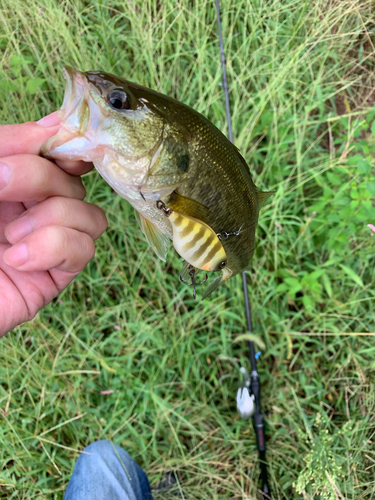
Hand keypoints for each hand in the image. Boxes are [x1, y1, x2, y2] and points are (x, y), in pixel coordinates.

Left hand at [0, 113, 107, 335]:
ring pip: (90, 216)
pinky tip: (17, 260)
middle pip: (74, 182)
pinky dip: (55, 247)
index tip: (55, 145)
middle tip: (0, 186)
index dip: (65, 146)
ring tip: (10, 237)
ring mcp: (44, 244)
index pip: (55, 157)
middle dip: (43, 179)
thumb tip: (54, 125)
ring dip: (53, 217)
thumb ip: (3, 144)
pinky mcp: (52, 277)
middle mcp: (29, 210)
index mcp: (6, 182)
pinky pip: (84, 249)